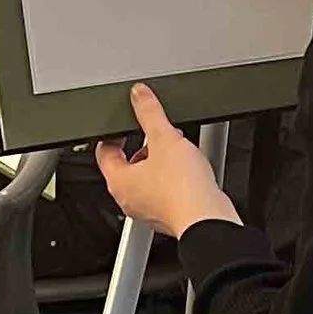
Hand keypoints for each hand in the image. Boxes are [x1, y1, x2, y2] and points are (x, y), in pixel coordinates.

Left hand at [94, 83, 238, 238]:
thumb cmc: (183, 189)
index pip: (104, 153)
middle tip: (158, 135)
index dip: (114, 135)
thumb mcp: (165, 138)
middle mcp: (129, 199)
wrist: (207, 218)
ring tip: (177, 151)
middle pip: (127, 166)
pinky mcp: (168, 216)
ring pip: (147, 180)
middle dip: (142, 148)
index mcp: (119, 181)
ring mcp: (148, 210)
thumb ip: (150, 112)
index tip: (125, 126)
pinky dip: (173, 180)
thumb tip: (138, 95)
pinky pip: (164, 192)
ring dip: (159, 164)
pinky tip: (189, 171)